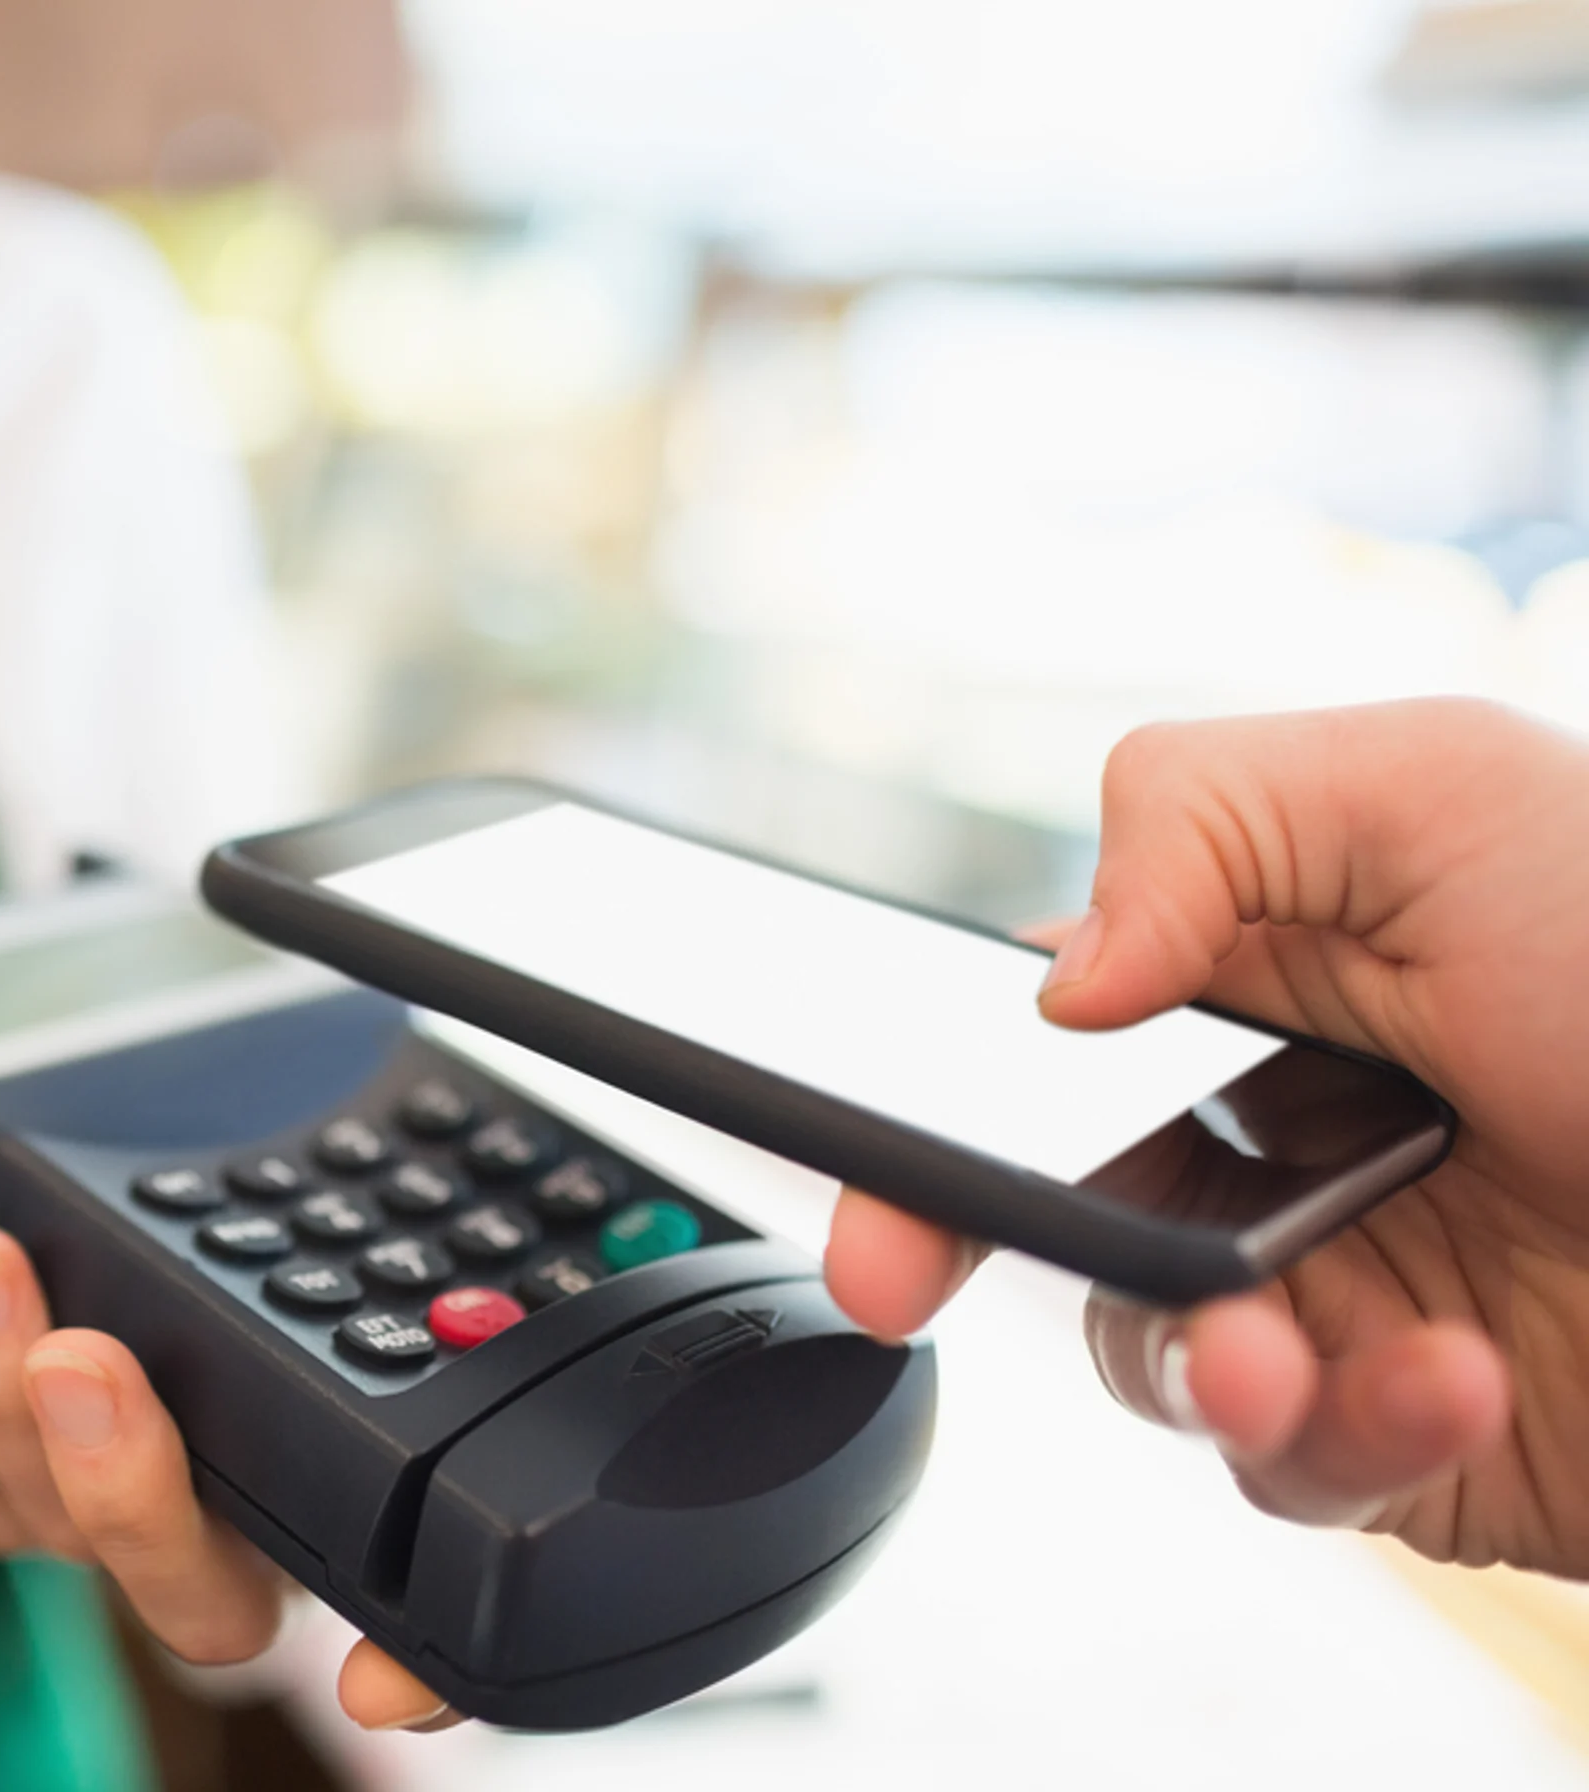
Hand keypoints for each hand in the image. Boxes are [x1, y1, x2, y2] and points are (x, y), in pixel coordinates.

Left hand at [0, 1224, 461, 1731]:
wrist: (132, 1227)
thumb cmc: (262, 1273)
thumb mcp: (360, 1266)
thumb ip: (456, 1312)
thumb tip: (461, 1434)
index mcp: (344, 1499)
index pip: (402, 1624)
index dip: (406, 1675)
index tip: (367, 1684)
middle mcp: (240, 1542)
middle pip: (184, 1582)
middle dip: (120, 1476)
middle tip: (75, 1358)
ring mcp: (124, 1530)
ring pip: (54, 1523)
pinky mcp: (30, 1505)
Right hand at [824, 699, 1588, 1575]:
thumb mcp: (1442, 796)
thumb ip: (1199, 817)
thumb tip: (1058, 983)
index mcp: (1258, 976)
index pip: (1032, 1035)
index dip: (924, 1093)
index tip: (869, 1157)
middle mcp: (1274, 1135)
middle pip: (1043, 1206)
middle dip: (957, 1240)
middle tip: (900, 1275)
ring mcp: (1330, 1291)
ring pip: (1149, 1358)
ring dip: (1202, 1363)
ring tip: (1290, 1354)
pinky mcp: (1399, 1435)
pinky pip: (1295, 1470)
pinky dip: (1355, 1433)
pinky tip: (1456, 1376)